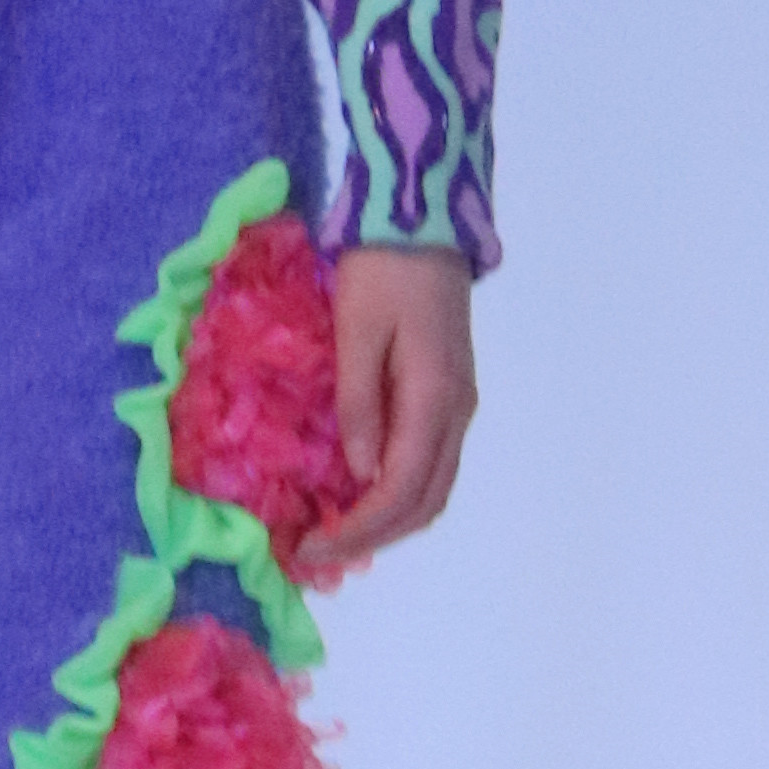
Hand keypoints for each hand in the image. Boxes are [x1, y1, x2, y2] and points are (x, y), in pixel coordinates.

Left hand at [294, 243, 476, 582]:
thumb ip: (360, 406)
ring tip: (335, 531)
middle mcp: (457, 413)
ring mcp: (459, 404)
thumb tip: (361, 476)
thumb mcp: (357, 333)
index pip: (399, 492)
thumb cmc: (383, 270)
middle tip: (316, 550)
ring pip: (433, 488)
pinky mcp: (451, 393)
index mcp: (434, 401)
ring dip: (389, 520)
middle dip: (373, 537)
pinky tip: (361, 492)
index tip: (309, 548)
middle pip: (425, 503)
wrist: (423, 217)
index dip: (356, 530)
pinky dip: (400, 493)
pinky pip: (432, 463)